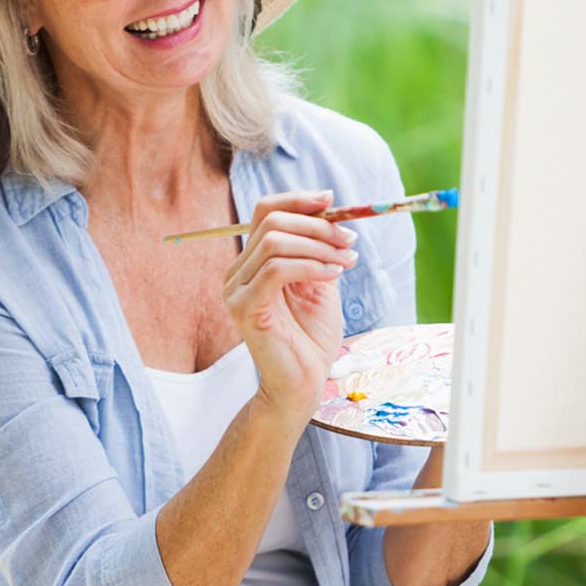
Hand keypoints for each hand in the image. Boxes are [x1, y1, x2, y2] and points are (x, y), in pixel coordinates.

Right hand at [222, 190, 357, 426]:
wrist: (302, 385)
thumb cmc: (310, 340)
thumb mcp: (319, 284)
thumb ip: (318, 251)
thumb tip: (332, 214)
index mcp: (250, 264)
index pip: (264, 213)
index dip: (297, 200)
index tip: (332, 199)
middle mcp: (236, 273)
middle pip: (270, 222)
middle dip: (316, 225)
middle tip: (349, 240)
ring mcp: (236, 290)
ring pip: (274, 242)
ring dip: (318, 245)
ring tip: (346, 260)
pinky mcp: (244, 308)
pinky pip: (276, 269)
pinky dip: (311, 265)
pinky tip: (334, 274)